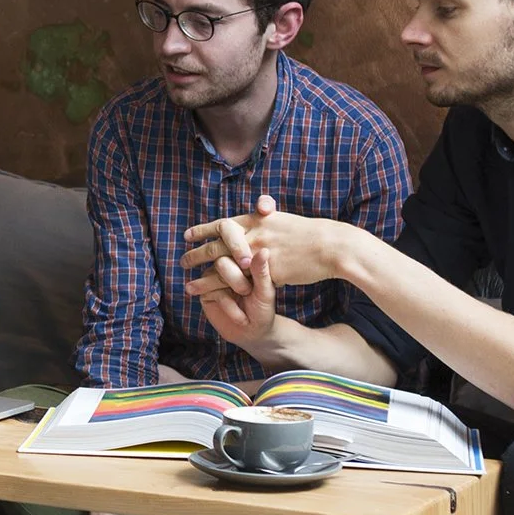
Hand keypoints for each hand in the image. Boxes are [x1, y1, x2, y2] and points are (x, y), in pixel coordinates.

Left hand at [181, 195, 340, 294]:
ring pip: (224, 267)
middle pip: (217, 246)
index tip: (187, 235)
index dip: (203, 230)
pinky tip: (212, 298)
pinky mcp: (267, 272)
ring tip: (188, 286)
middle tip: (182, 262)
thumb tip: (257, 216)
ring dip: (204, 278)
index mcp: (257, 220)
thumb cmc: (310, 235)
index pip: (222, 224)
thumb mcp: (283, 221)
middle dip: (197, 255)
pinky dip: (224, 291)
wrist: (331, 245)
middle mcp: (253, 235)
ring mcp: (259, 253)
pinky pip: (240, 283)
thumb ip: (265, 222)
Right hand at [197, 246, 278, 350]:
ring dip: (230, 293)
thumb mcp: (265, 291)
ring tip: (246, 308)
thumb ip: (261, 272)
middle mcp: (227, 264)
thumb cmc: (263, 309)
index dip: (242, 258)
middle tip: (247, 292)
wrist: (252, 332)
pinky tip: (240, 317)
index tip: (250, 271)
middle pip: (222, 261)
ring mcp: (213, 277)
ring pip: (213, 275)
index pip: (238, 248)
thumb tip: (264, 250)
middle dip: (236, 279)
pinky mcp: (205, 291)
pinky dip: (228, 306)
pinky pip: (210, 291)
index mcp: (244, 259)